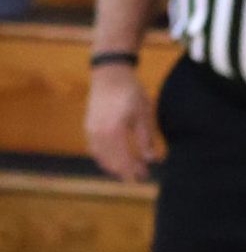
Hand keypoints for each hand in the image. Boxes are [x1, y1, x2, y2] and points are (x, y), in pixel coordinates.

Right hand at [86, 65, 161, 181]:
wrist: (110, 74)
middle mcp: (99, 132)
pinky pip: (94, 148)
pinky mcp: (88, 126)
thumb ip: (146, 138)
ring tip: (129, 170)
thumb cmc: (130, 92)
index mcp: (115, 130)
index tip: (145, 176)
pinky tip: (114, 161)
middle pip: (112, 161)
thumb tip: (151, 159)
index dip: (134, 170)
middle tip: (141, 176)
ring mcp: (91, 129)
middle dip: (126, 171)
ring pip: (101, 157)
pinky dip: (104, 158)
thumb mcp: (144, 114)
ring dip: (115, 166)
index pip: (124, 158)